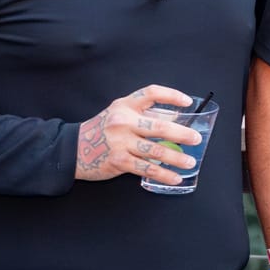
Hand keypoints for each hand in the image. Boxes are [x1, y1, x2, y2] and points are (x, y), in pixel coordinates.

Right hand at [74, 85, 202, 183]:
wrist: (72, 149)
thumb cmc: (102, 130)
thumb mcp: (120, 114)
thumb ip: (144, 114)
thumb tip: (177, 120)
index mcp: (125, 105)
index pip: (151, 93)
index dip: (172, 95)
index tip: (188, 102)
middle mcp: (123, 121)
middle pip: (159, 126)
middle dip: (182, 134)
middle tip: (196, 139)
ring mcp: (120, 142)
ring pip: (156, 150)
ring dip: (177, 158)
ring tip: (190, 162)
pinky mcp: (119, 161)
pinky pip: (147, 169)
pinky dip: (164, 174)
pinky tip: (175, 177)